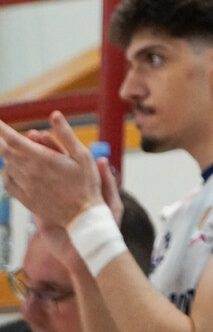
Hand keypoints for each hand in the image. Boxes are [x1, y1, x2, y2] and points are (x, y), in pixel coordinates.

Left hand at [0, 111, 102, 225]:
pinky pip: (7, 182)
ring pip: (6, 166)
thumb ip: (66, 134)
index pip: (14, 140)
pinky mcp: (25, 198)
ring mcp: (25, 186)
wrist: (82, 217)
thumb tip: (55, 115)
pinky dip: (6, 172)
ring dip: (6, 155)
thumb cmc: (86, 184)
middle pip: (5, 152)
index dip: (2, 129)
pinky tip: (10, 168)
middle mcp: (29, 172)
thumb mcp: (83, 155)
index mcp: (42, 159)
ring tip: (9, 148)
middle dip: (0, 140)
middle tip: (0, 134)